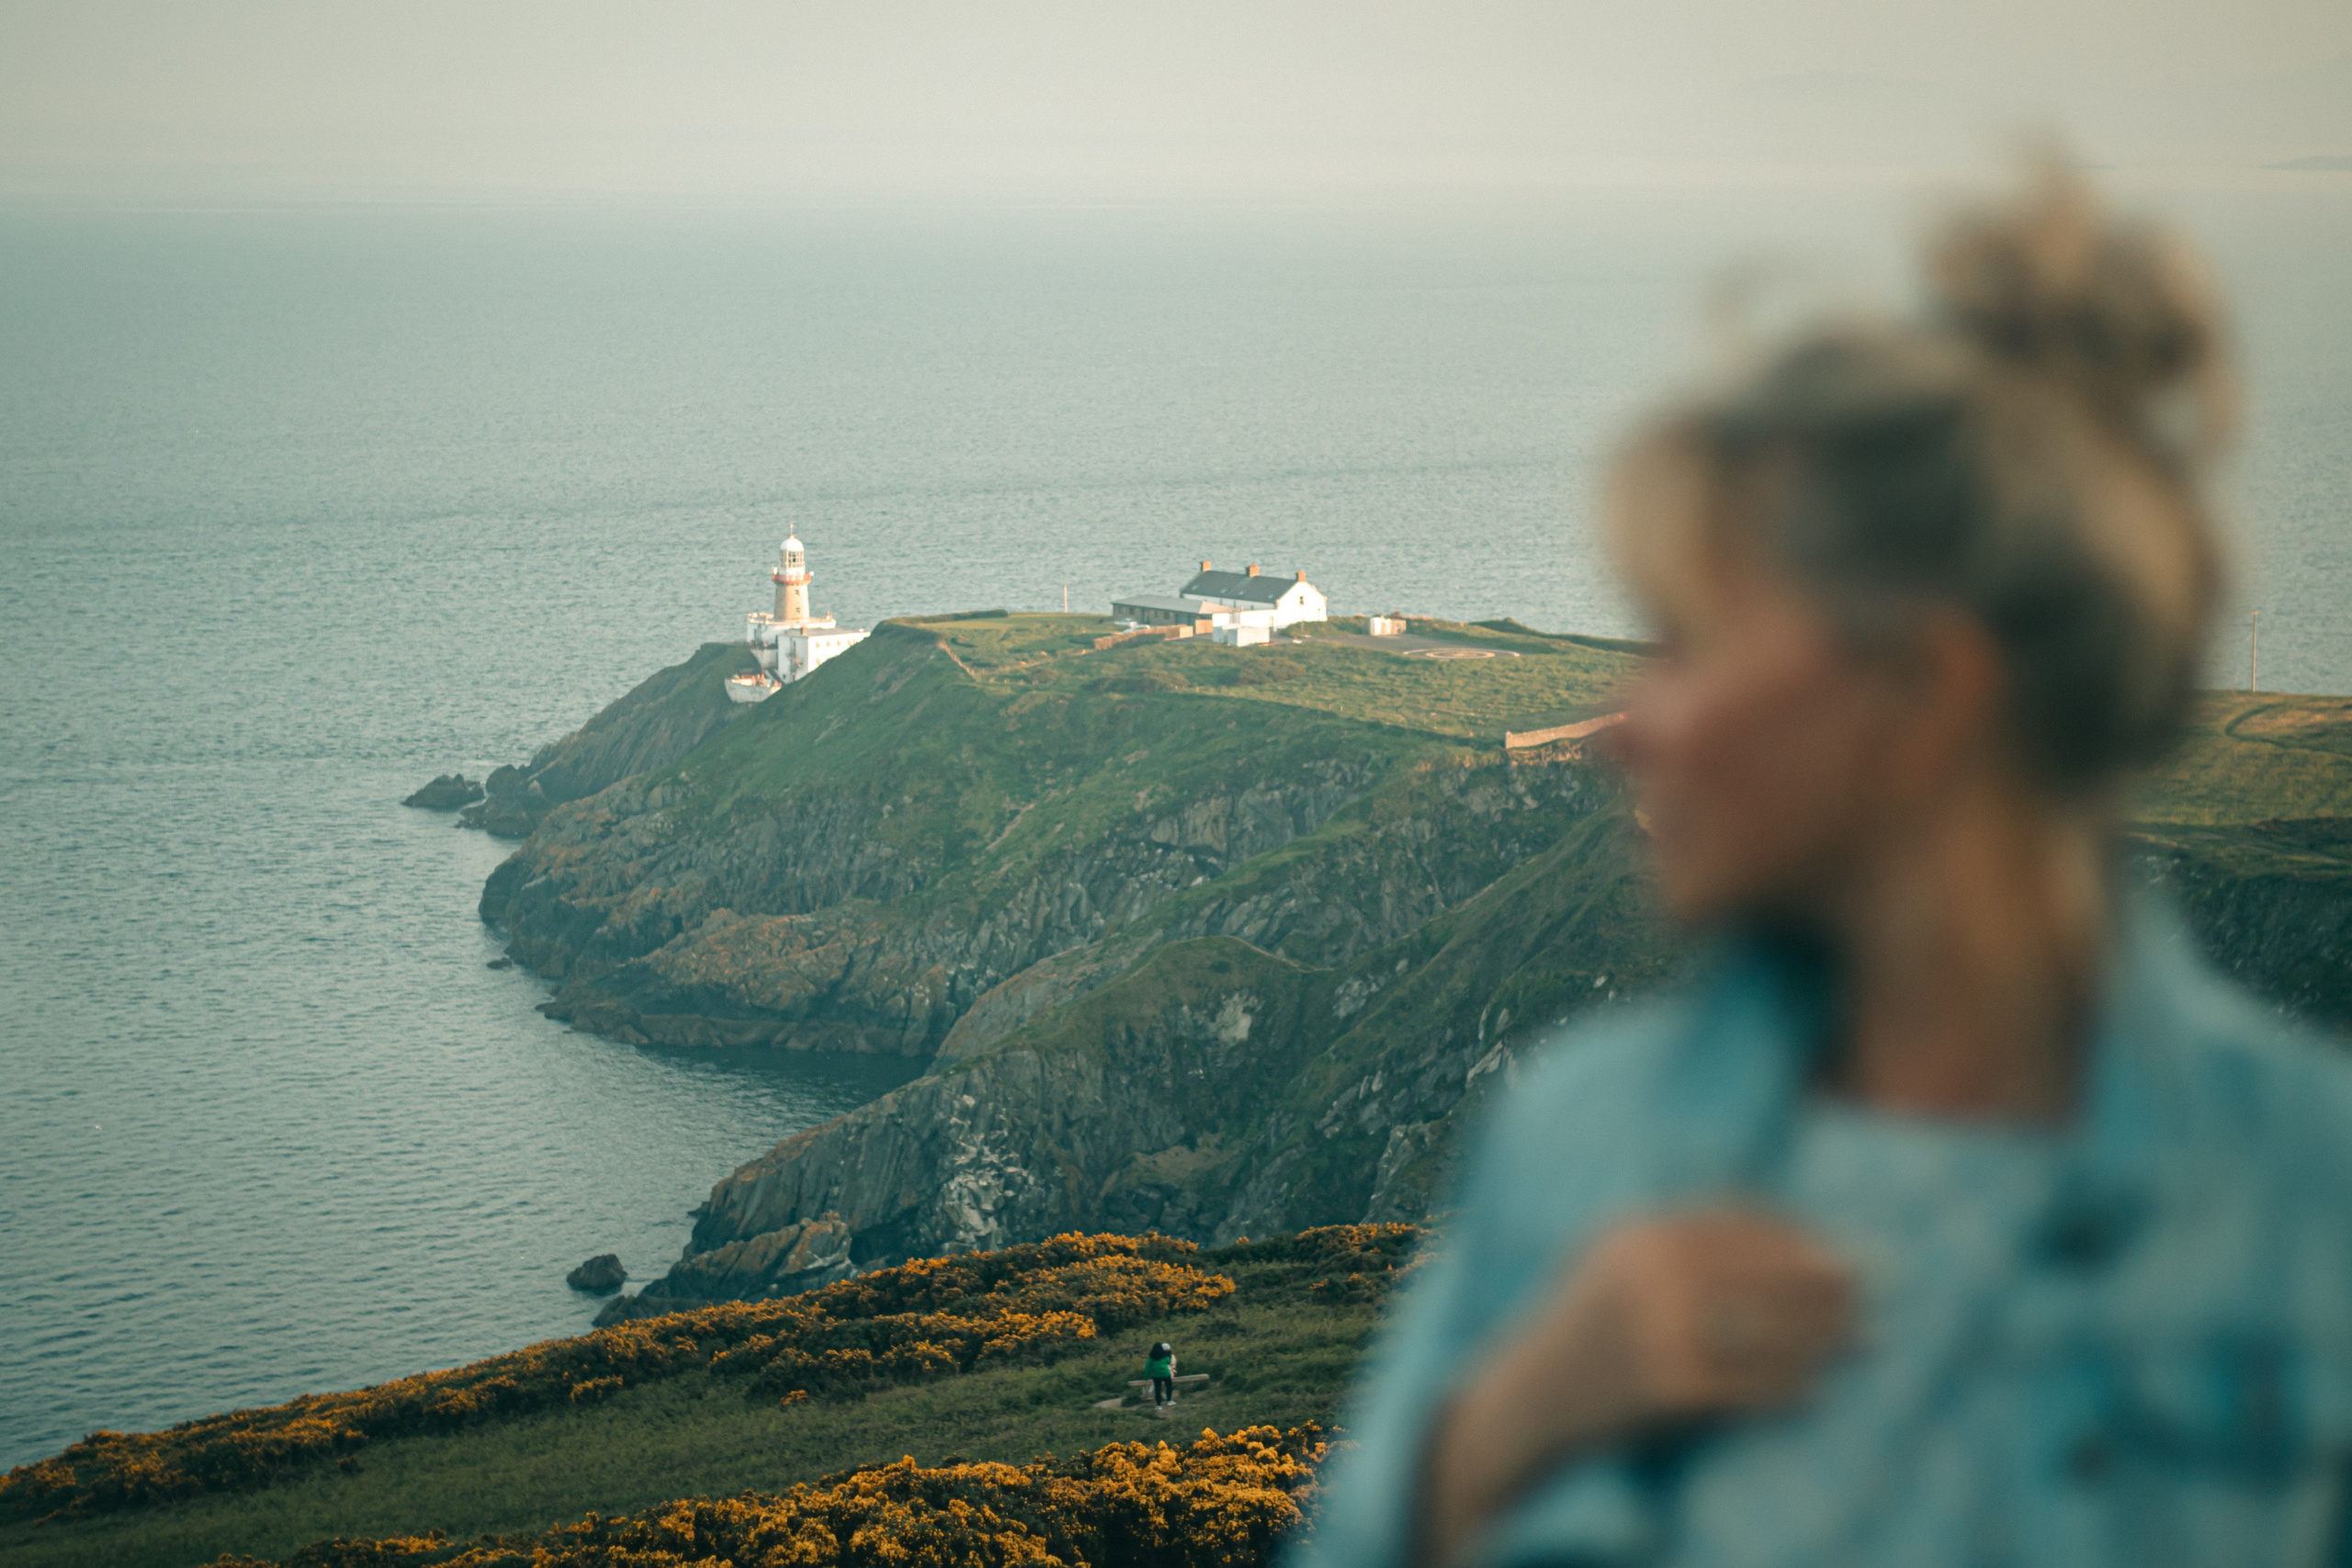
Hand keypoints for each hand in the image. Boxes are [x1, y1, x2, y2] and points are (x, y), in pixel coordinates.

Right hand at [1419, 1210, 1853, 1564]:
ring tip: (1860, 1344)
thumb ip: (1682, 1238)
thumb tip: (1789, 1238)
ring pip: (1766, 1332)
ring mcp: (1656, 1333)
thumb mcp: (1615, 1260)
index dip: (1795, 1238)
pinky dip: (1789, 1391)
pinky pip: (1748, 1388)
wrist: (1526, 1402)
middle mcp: (1648, 1275)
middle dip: (1825, 1289)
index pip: (1739, 1223)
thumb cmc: (1586, 1326)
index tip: (1836, 1255)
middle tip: (1869, 1298)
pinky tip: (1815, 1393)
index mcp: (1638, 1233)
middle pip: (1763, 1275)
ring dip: (1823, 1339)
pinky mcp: (1665, 1390)